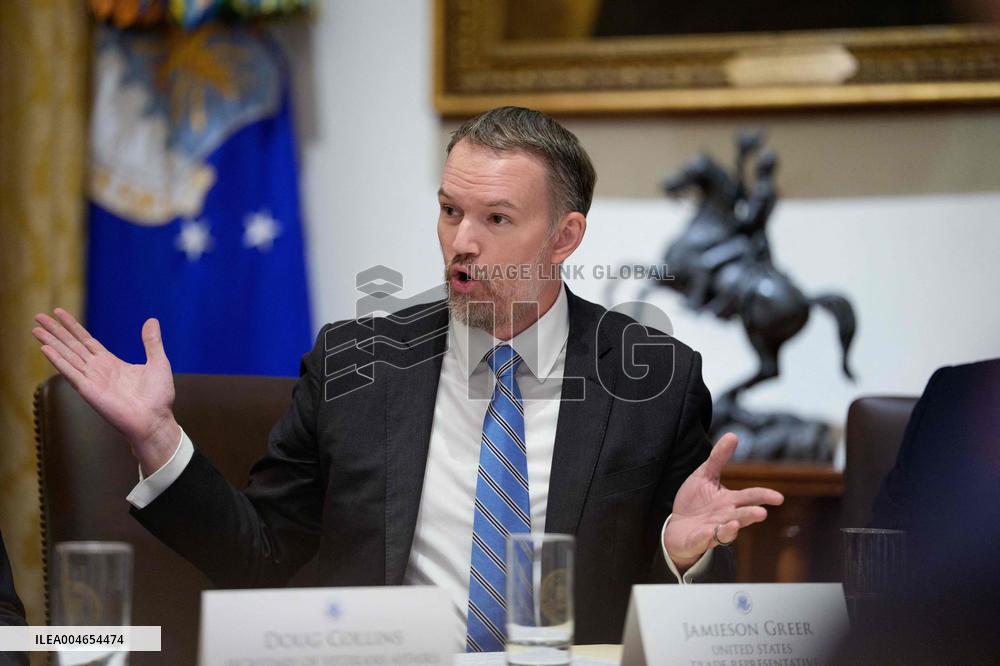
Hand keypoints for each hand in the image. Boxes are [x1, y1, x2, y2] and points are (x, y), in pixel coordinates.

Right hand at [32, 309, 180, 474]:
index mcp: (111, 363)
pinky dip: (58, 360)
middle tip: (38, 316)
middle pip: (72, 346)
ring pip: (67, 356)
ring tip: (36, 329)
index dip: (72, 327)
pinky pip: (71, 373)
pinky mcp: (89, 391)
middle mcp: (98, 370)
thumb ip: (151, 342)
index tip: (58, 313)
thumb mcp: (158, 362)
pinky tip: (45, 349)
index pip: (86, 340)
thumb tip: (152, 320)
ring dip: (51, 342)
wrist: (156, 420)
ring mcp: (92, 380)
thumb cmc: (158, 397)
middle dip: (55, 331)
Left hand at [664, 432, 783, 569]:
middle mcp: (726, 517)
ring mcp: (713, 530)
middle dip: (751, 514)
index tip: (779, 498)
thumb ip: (718, 458)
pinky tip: (708, 532)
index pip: (750, 497)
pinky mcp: (698, 540)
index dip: (764, 496)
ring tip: (736, 524)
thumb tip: (733, 435)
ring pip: (727, 531)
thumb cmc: (695, 500)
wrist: (678, 527)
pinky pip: (703, 540)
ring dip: (732, 529)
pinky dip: (706, 537)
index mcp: (730, 501)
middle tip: (761, 513)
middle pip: (742, 515)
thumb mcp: (705, 475)